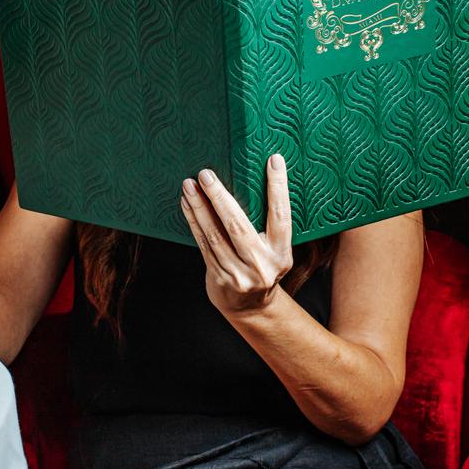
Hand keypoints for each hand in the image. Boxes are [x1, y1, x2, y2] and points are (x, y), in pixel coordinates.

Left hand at [179, 153, 292, 313]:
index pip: (281, 216)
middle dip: (219, 197)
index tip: (273, 160)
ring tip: (189, 185)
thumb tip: (256, 179)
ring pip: (214, 235)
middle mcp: (261, 265)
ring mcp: (238, 273)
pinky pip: (203, 243)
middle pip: (238, 226)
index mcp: (281, 254)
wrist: (250, 308)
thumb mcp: (275, 250)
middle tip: (206, 174)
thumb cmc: (262, 267)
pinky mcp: (218, 276)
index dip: (278, 188)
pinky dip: (194, 221)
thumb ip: (268, 225)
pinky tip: (187, 203)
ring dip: (199, 207)